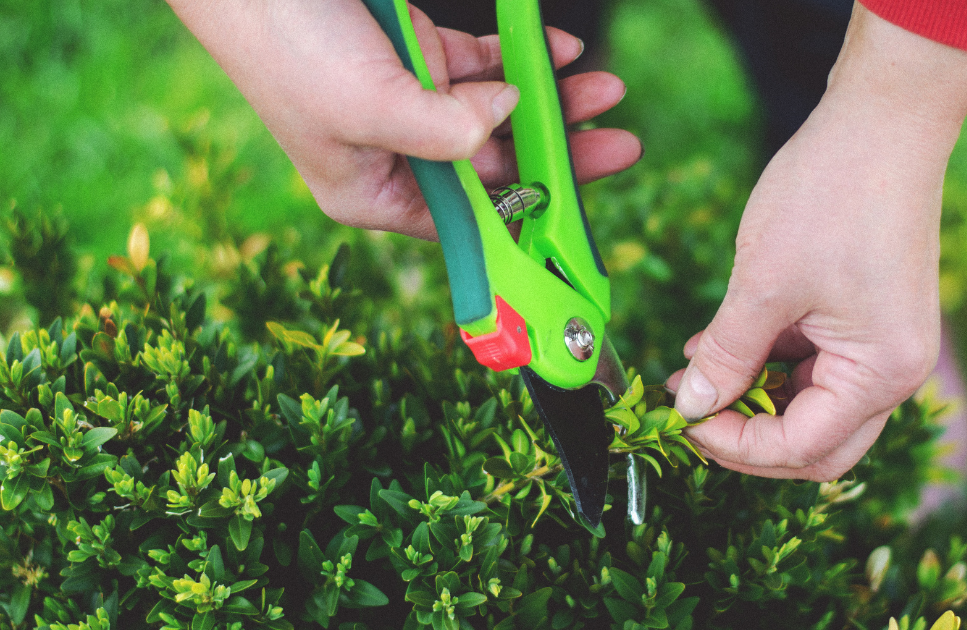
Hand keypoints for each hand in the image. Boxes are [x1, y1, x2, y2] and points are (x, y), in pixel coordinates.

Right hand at [167, 0, 640, 239]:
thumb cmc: (283, 43)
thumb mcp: (366, 106)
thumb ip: (443, 132)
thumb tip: (504, 124)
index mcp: (375, 193)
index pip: (469, 222)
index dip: (529, 219)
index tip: (582, 214)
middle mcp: (398, 155)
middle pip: (497, 167)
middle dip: (558, 152)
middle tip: (618, 144)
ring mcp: (412, 101)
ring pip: (500, 112)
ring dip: (553, 100)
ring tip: (605, 88)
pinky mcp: (418, 53)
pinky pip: (486, 63)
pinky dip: (521, 57)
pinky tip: (559, 50)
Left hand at [667, 3, 966, 480]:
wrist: (883, 120)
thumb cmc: (829, 196)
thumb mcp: (762, 284)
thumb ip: (726, 355)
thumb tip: (690, 406)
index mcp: (880, 374)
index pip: (801, 448)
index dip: (735, 445)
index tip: (682, 421)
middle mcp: (895, 372)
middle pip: (816, 443)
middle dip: (749, 436)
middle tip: (691, 414)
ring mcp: (886, 345)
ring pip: (812, 405)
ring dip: (753, 397)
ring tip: (690, 369)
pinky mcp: (871, 320)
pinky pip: (817, 364)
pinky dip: (770, 362)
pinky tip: (720, 343)